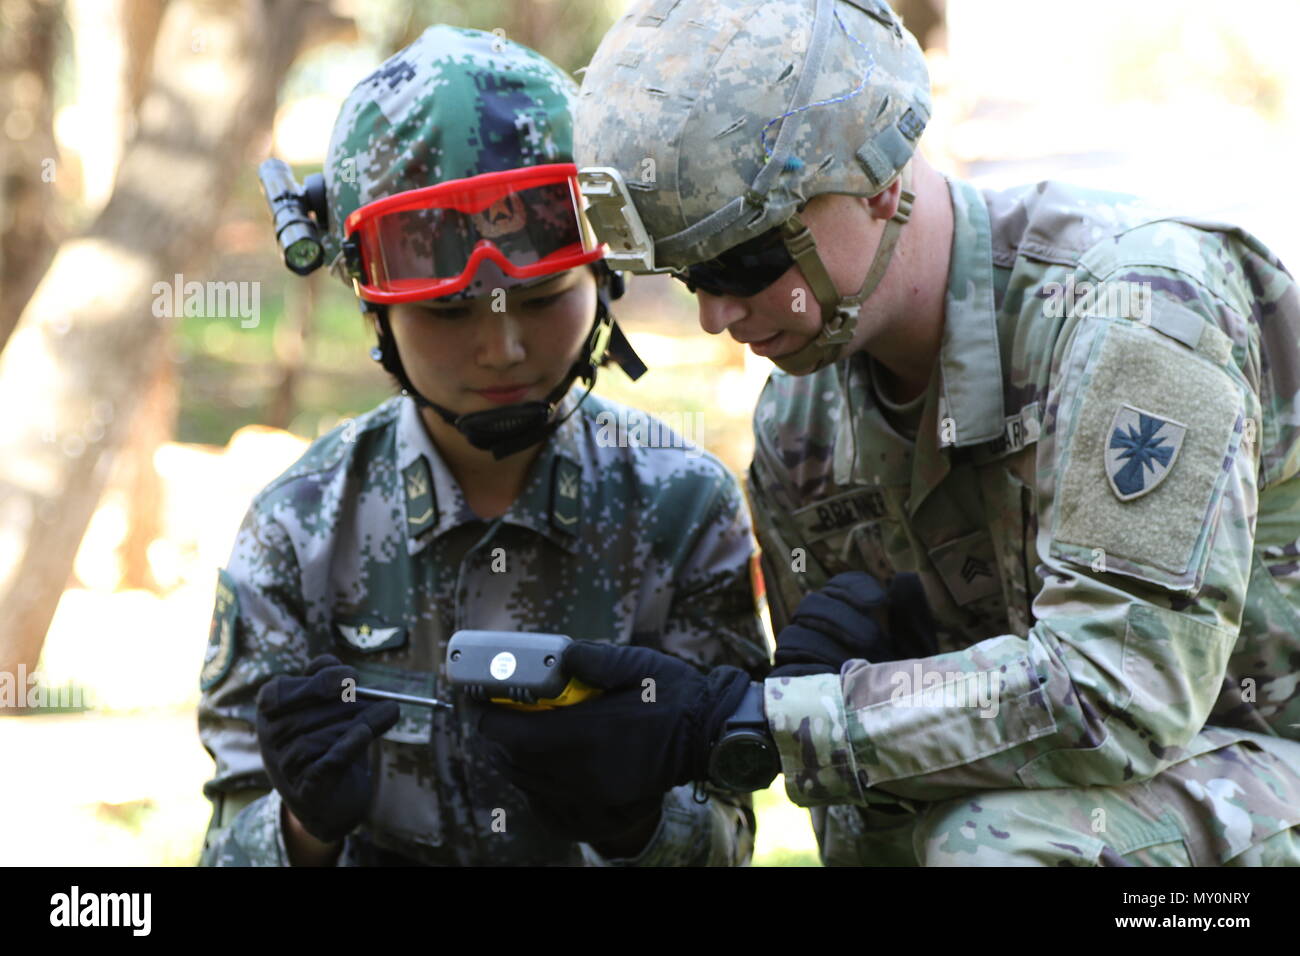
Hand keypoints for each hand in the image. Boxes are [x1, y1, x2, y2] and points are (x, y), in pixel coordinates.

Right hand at [255, 654, 399, 843]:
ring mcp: (285, 767)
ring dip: (360, 722)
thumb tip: (344, 669)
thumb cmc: (329, 740)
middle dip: (351, 702)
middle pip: (308, 714)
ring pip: (320, 738)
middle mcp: (269, 739)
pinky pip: (328, 762)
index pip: (282, 691)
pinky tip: (366, 733)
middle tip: (385, 696)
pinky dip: (348, 746)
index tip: (354, 677)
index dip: (319, 681)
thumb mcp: (327, 705)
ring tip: (389, 712)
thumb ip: (329, 680)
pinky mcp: (307, 791)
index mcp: (269, 711)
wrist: (333, 799)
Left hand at [470, 642, 750, 842]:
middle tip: (495, 713)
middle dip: (496, 737)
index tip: (479, 701)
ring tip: (517, 733)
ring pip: (529, 783)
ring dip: (513, 759)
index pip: (513, 735)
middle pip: (514, 762)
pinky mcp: (603, 805)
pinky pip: (550, 800)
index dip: (486, 719)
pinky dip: (535, 780)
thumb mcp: (635, 663)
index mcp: (588, 733)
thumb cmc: (674, 695)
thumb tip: (555, 653)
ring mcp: (593, 793)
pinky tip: (542, 761)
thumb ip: (590, 658)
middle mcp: (584, 771)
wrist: (709, 736)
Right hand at [772, 571, 935, 677]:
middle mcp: (817, 631)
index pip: (839, 586)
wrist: (889, 728)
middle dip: (844, 620)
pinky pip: (785, 669)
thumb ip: (911, 614)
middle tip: (873, 643)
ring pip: (794, 635)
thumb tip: (902, 578)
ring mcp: (798, 658)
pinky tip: (834, 678)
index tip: (880, 602)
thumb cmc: (902, 686)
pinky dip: (809, 670)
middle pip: (813, 605)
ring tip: (857, 665)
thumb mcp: (916, 651)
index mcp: (847, 615)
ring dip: (827, 647)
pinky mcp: (788, 686)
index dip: (855, 588)